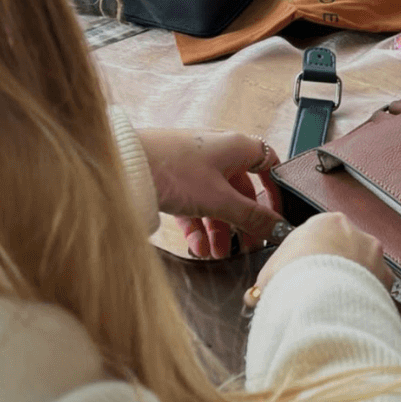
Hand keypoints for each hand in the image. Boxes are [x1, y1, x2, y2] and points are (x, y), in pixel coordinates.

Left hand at [138, 130, 284, 259]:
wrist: (121, 163)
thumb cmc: (172, 169)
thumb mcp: (219, 199)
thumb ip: (251, 216)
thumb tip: (278, 228)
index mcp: (236, 147)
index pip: (268, 163)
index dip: (276, 190)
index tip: (277, 215)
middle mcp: (218, 153)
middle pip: (241, 190)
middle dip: (243, 221)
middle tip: (247, 246)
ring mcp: (195, 167)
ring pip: (217, 201)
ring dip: (220, 229)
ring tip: (218, 254)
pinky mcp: (174, 179)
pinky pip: (195, 205)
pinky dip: (198, 226)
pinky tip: (198, 248)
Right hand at [244, 212, 391, 306]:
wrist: (319, 300)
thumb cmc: (293, 278)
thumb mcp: (269, 273)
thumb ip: (269, 278)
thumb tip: (258, 295)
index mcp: (328, 222)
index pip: (321, 233)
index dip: (310, 255)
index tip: (303, 271)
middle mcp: (356, 232)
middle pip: (345, 247)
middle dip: (335, 266)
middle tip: (319, 288)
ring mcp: (374, 254)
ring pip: (363, 266)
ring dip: (352, 280)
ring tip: (334, 302)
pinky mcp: (385, 278)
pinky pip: (376, 286)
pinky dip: (365, 296)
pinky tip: (350, 309)